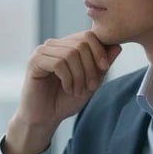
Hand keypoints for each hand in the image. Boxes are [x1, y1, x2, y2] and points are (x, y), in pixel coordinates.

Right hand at [4, 32, 121, 153]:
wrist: (45, 118)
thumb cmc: (65, 100)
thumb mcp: (91, 82)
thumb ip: (102, 65)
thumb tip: (118, 46)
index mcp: (66, 45)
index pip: (88, 35)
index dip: (100, 50)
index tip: (105, 68)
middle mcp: (54, 45)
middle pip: (81, 43)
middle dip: (91, 67)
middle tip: (91, 86)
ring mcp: (42, 51)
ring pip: (71, 54)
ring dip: (79, 76)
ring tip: (77, 91)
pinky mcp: (34, 61)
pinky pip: (59, 63)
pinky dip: (68, 79)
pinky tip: (67, 89)